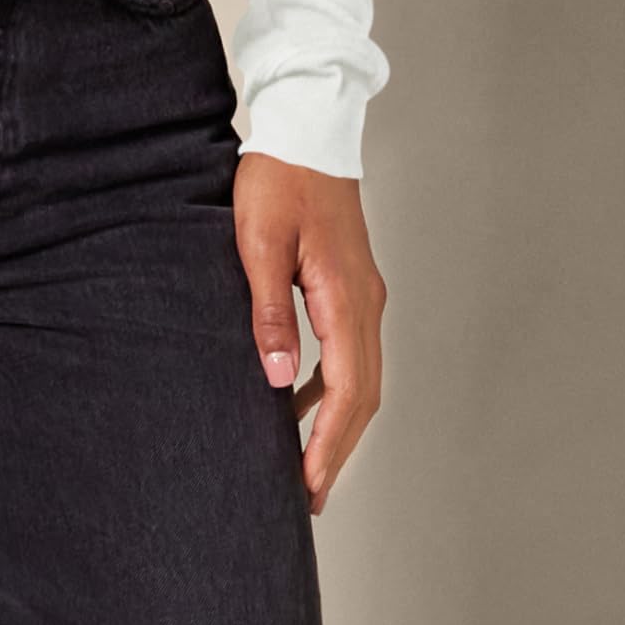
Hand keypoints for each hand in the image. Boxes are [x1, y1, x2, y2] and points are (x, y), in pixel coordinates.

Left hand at [232, 152, 386, 515]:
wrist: (308, 124)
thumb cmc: (279, 176)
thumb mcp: (259, 243)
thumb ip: (269, 314)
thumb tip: (277, 381)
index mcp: (345, 296)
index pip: (346, 391)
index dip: (329, 447)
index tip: (308, 491)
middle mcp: (365, 301)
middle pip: (364, 394)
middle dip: (338, 451)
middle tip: (308, 500)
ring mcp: (364, 293)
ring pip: (361, 376)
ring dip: (337, 424)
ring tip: (303, 467)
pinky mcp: (352, 284)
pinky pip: (350, 352)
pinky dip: (330, 388)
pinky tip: (294, 401)